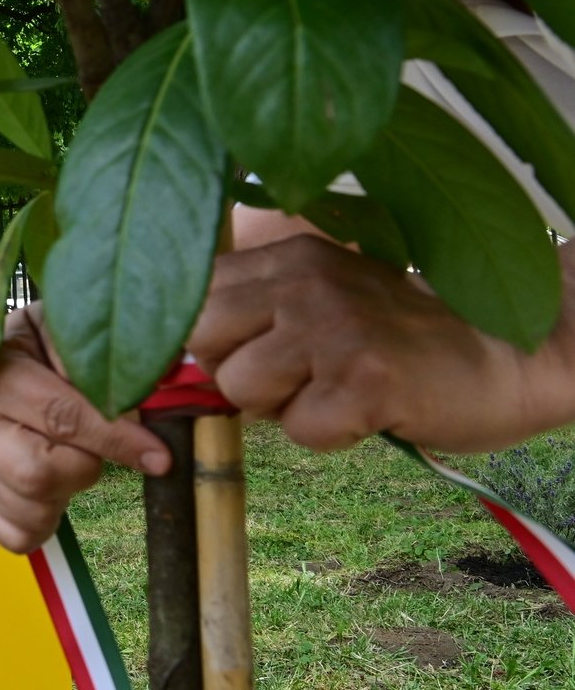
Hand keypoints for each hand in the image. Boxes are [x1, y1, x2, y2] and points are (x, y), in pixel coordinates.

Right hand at [0, 305, 170, 552]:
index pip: (60, 416)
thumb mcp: (68, 333)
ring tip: (70, 460)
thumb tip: (169, 376)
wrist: (8, 361)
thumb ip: (107, 358)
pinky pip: (16, 538)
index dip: (114, 439)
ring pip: (30, 511)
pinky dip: (45, 525)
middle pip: (35, 474)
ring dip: (66, 493)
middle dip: (82, 469)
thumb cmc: (47, 348)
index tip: (157, 456)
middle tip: (94, 451)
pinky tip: (54, 490)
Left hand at [187, 234, 537, 452]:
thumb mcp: (323, 296)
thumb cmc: (403, 338)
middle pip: (199, 341)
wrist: (511, 356)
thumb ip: (255, 309)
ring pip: (240, 388)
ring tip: (338, 390)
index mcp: (288, 255)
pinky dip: (330, 435)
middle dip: (234, 375)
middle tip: (297, 379)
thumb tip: (178, 351)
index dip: (204, 342)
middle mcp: (302, 279)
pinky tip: (370, 410)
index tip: (241, 358)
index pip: (191, 296)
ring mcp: (332, 325)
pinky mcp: (363, 378)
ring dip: (283, 409)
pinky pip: (299, 429)